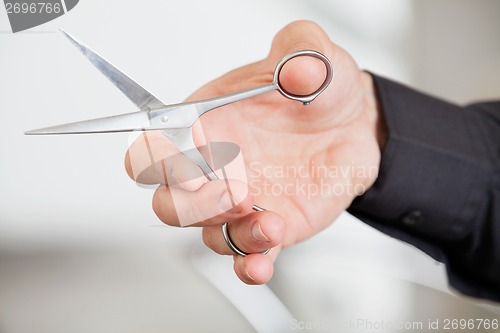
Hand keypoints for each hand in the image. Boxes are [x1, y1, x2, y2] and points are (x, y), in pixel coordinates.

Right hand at [125, 20, 384, 283]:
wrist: (355, 125)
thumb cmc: (321, 90)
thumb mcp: (313, 55)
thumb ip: (302, 52)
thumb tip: (296, 72)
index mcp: (207, 125)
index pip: (152, 149)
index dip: (155, 161)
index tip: (186, 163)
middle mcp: (216, 168)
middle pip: (170, 202)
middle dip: (192, 206)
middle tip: (233, 192)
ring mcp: (241, 202)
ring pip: (208, 234)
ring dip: (230, 235)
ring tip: (269, 222)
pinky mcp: (272, 226)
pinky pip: (249, 256)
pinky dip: (250, 266)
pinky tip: (262, 263)